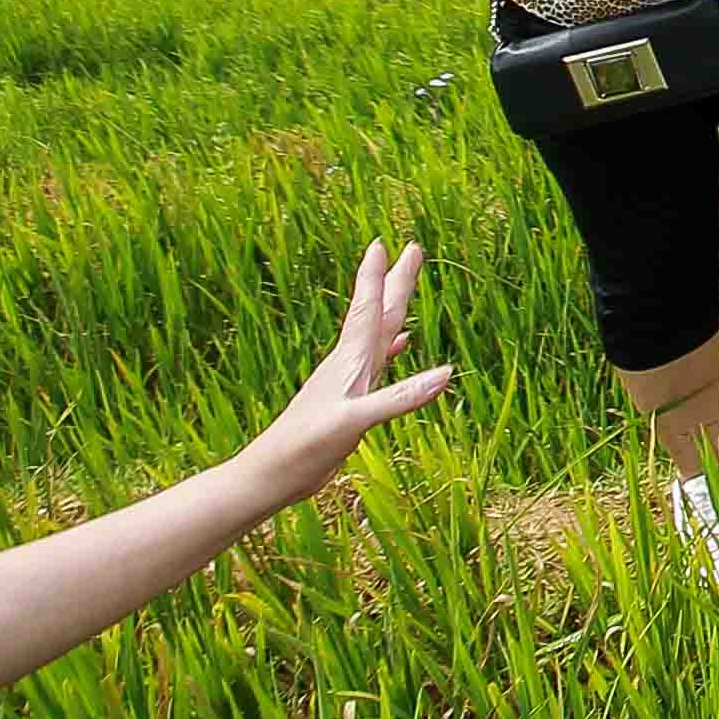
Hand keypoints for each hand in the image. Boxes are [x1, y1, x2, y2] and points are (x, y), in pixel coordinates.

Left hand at [237, 241, 456, 507]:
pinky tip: (400, 344)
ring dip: (394, 309)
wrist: (271, 475)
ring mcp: (349, 381)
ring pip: (378, 334)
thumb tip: (447, 372)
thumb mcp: (354, 423)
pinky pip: (378, 363)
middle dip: (394, 281)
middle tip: (411, 249)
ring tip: (404, 287)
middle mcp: (349, 364)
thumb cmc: (305, 448)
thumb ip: (399, 397)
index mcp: (350, 362)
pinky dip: (392, 349)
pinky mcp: (350, 400)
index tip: (384, 243)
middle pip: (378, 313)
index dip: (376, 277)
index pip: (367, 309)